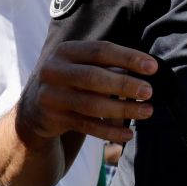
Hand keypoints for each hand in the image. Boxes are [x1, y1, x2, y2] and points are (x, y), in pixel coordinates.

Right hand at [16, 40, 155, 143]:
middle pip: (94, 77)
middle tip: (149, 91)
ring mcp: (51, 95)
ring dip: (123, 110)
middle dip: (125, 85)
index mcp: (65, 50)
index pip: (101, 50)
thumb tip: (149, 71)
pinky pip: (86, 126)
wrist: (34, 109)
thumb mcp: (81, 66)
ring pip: (91, 104)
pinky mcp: (53, 118)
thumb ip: (107, 66)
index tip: (153, 67)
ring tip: (147, 112)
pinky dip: (109, 131)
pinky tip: (128, 134)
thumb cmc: (71, 82)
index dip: (128, 58)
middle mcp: (54, 70)